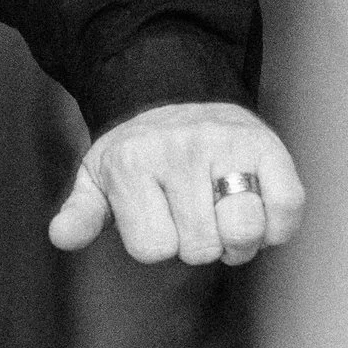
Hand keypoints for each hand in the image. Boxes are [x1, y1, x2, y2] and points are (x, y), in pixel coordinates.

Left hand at [49, 105, 304, 267]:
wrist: (176, 98)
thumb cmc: (137, 154)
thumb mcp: (97, 179)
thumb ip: (81, 212)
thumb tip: (61, 237)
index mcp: (132, 163)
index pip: (153, 248)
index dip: (158, 245)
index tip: (157, 220)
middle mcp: (180, 150)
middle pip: (200, 246)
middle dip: (198, 245)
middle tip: (193, 218)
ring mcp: (227, 146)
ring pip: (243, 230)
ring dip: (239, 241)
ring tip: (225, 220)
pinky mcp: (268, 146)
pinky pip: (287, 207)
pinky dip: (277, 227)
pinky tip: (258, 215)